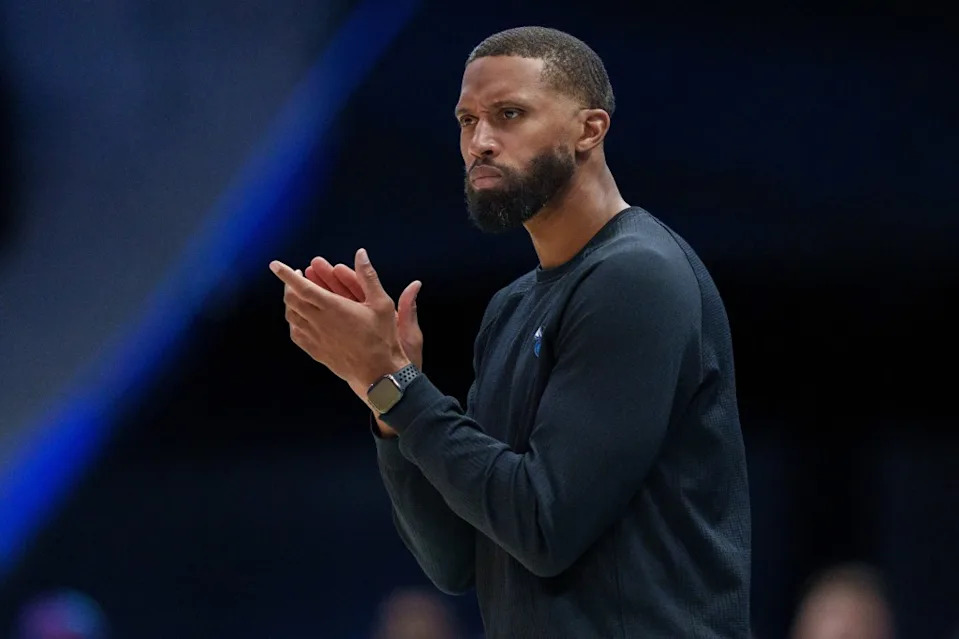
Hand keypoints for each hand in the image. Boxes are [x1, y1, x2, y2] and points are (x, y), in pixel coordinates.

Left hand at [270, 249, 410, 410]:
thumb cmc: (382, 337)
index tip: (275, 265)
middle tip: (297, 277)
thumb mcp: (381, 303)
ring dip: (290, 302)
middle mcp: (319, 322)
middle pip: (292, 300)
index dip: (286, 274)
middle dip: (289, 285)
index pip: (301, 287)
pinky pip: (295, 334)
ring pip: (291, 316)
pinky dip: (293, 322)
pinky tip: (299, 318)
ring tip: (297, 295)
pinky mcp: (315, 351)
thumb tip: (361, 254)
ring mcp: (315, 338)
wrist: (378, 373)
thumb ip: (368, 276)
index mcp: (333, 307)